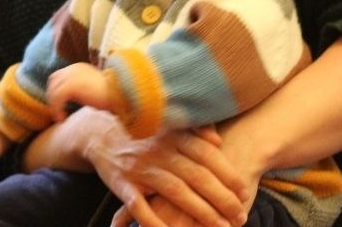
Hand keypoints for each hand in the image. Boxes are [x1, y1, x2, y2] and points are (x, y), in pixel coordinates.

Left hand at [47, 63, 114, 119]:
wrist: (122, 94)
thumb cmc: (113, 95)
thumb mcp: (94, 89)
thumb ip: (82, 89)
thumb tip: (72, 99)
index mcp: (79, 68)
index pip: (59, 77)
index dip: (56, 91)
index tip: (61, 105)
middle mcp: (73, 69)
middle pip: (53, 82)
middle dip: (53, 98)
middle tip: (58, 113)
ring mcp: (72, 76)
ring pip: (54, 91)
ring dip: (55, 106)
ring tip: (61, 118)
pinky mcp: (72, 85)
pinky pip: (57, 98)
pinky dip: (57, 109)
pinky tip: (63, 118)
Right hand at [58, 110, 249, 226]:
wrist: (97, 133)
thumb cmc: (141, 132)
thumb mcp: (166, 125)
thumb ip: (192, 130)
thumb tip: (217, 141)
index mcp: (171, 135)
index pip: (206, 155)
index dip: (227, 174)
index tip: (244, 190)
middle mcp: (157, 151)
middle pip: (196, 176)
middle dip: (222, 198)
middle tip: (240, 215)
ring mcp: (139, 168)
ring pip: (175, 191)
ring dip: (201, 211)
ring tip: (221, 226)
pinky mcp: (123, 185)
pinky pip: (140, 207)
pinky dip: (155, 222)